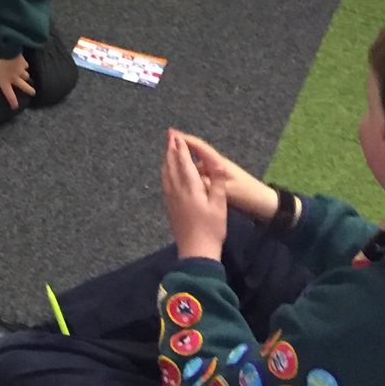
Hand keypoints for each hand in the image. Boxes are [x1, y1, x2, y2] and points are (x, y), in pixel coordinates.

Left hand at [0, 51, 37, 110]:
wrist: (2, 44)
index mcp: (4, 80)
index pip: (9, 94)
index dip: (12, 101)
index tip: (15, 107)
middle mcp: (14, 77)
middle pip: (24, 86)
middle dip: (29, 90)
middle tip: (33, 93)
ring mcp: (20, 69)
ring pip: (26, 75)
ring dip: (26, 76)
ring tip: (25, 76)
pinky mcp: (23, 61)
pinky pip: (25, 65)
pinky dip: (24, 66)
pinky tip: (22, 64)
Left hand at [163, 129, 228, 260]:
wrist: (196, 250)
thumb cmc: (211, 228)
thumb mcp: (220, 205)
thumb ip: (218, 183)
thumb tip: (218, 164)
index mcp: (190, 187)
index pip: (183, 162)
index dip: (181, 148)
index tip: (177, 135)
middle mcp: (176, 189)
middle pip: (171, 164)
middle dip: (170, 149)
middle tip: (169, 135)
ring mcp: (170, 197)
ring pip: (166, 172)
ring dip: (167, 158)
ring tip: (168, 149)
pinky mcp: (169, 205)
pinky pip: (164, 181)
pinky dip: (165, 171)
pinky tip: (167, 171)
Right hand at [173, 131, 274, 221]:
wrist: (266, 205)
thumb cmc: (247, 195)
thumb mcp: (228, 191)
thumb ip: (209, 184)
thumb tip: (191, 178)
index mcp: (219, 164)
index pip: (200, 147)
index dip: (185, 140)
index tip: (171, 134)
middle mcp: (218, 165)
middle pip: (197, 154)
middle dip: (182, 148)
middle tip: (165, 146)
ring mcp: (220, 173)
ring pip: (199, 166)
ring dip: (187, 163)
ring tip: (170, 165)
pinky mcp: (221, 182)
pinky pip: (202, 174)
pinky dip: (193, 174)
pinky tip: (186, 180)